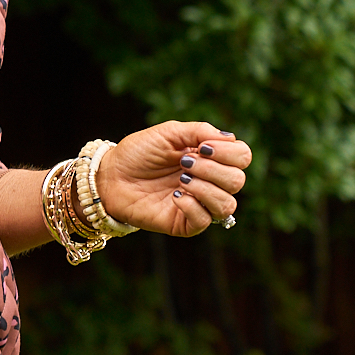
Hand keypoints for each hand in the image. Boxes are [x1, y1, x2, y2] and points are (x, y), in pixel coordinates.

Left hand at [97, 122, 251, 236]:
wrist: (111, 175)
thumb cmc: (138, 152)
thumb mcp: (168, 132)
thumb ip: (199, 131)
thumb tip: (230, 139)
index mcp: (210, 158)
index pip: (242, 157)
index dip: (229, 152)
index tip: (202, 147)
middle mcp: (210, 182)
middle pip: (237, 181)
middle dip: (213, 169)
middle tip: (184, 163)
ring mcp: (199, 204)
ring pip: (227, 204)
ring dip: (205, 188)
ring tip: (181, 179)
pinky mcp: (185, 223)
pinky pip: (205, 221)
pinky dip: (192, 206)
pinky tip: (175, 195)